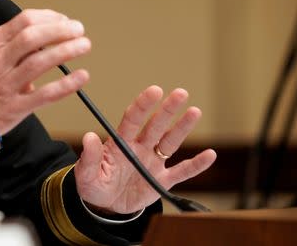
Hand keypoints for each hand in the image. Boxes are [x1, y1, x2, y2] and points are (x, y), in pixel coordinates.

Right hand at [0, 9, 90, 150]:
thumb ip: (9, 46)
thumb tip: (40, 38)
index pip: (23, 21)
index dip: (49, 17)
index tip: (63, 20)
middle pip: (33, 36)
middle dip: (61, 30)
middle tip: (78, 30)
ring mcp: (6, 85)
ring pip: (40, 61)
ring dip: (67, 50)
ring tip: (83, 46)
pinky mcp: (14, 108)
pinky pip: (45, 94)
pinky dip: (66, 84)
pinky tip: (80, 77)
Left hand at [74, 86, 216, 214]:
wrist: (104, 206)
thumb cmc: (93, 185)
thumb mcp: (85, 174)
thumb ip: (90, 157)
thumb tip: (89, 137)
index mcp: (120, 143)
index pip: (132, 119)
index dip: (143, 105)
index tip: (154, 91)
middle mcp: (139, 148)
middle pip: (156, 125)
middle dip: (168, 110)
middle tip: (181, 93)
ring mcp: (152, 163)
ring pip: (170, 142)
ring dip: (183, 128)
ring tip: (195, 111)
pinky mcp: (161, 181)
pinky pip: (181, 172)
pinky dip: (196, 165)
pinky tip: (210, 154)